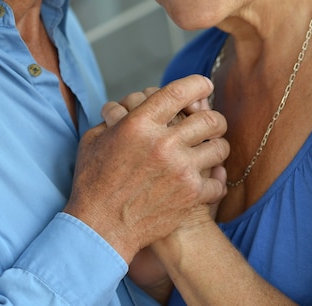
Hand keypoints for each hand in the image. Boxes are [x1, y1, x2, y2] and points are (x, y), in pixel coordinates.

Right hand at [65, 74, 228, 262]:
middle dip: (215, 118)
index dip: (197, 84)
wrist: (99, 228)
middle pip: (209, 119)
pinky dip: (216, 181)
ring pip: (219, 147)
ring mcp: (180, 170)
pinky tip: (208, 180)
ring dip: (217, 146)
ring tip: (211, 150)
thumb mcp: (95, 139)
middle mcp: (163, 143)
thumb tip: (127, 106)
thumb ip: (114, 117)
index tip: (204, 85)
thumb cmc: (92, 182)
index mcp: (139, 123)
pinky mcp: (190, 196)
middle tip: (212, 123)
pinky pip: (218, 182)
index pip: (178, 92)